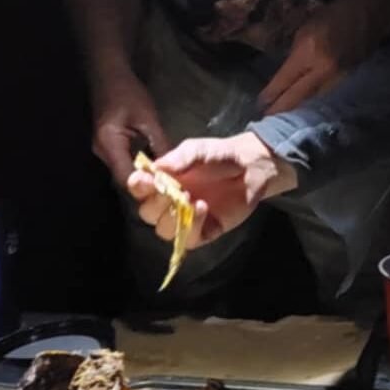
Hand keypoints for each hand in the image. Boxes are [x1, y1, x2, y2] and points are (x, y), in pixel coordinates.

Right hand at [91, 73, 168, 184]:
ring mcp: (104, 151)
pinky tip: (157, 169)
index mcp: (109, 143)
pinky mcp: (109, 148)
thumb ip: (160, 144)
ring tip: (167, 182)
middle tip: (170, 189)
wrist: (109, 76)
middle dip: (147, 186)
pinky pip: (125, 165)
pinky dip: (140, 169)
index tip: (167, 189)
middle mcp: (103, 152)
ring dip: (145, 179)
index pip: (126, 177)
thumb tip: (175, 167)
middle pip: (125, 179)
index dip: (146, 186)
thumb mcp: (148, 118)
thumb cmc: (127, 92)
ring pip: (125, 173)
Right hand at [126, 131, 297, 249]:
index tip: (144, 180)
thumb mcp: (198, 150)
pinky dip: (193, 227)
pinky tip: (203, 208)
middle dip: (155, 204)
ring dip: (172, 218)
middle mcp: (170, 202)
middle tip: (169, 192)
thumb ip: (179, 158)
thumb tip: (156, 167)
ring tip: (190, 199)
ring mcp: (186, 218)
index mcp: (163, 181)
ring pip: (164, 231)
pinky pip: (189, 239)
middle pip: (148, 213)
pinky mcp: (205, 231)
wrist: (251, 167)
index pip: (139, 189)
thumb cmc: (220, 155)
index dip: (137, 187)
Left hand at [258, 0, 389, 114]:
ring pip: (312, 101)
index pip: (284, 81)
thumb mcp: (305, 29)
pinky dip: (314, 103)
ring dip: (297, 110)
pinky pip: (326, 96)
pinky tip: (305, 110)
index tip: (260, 105)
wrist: (368, 14)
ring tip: (284, 119)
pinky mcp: (348, 81)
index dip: (271, 95)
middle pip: (297, 97)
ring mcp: (337, 77)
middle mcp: (322, 69)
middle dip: (281, 109)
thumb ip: (295, 54)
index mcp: (308, 52)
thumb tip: (285, 75)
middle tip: (267, 121)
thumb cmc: (333, 15)